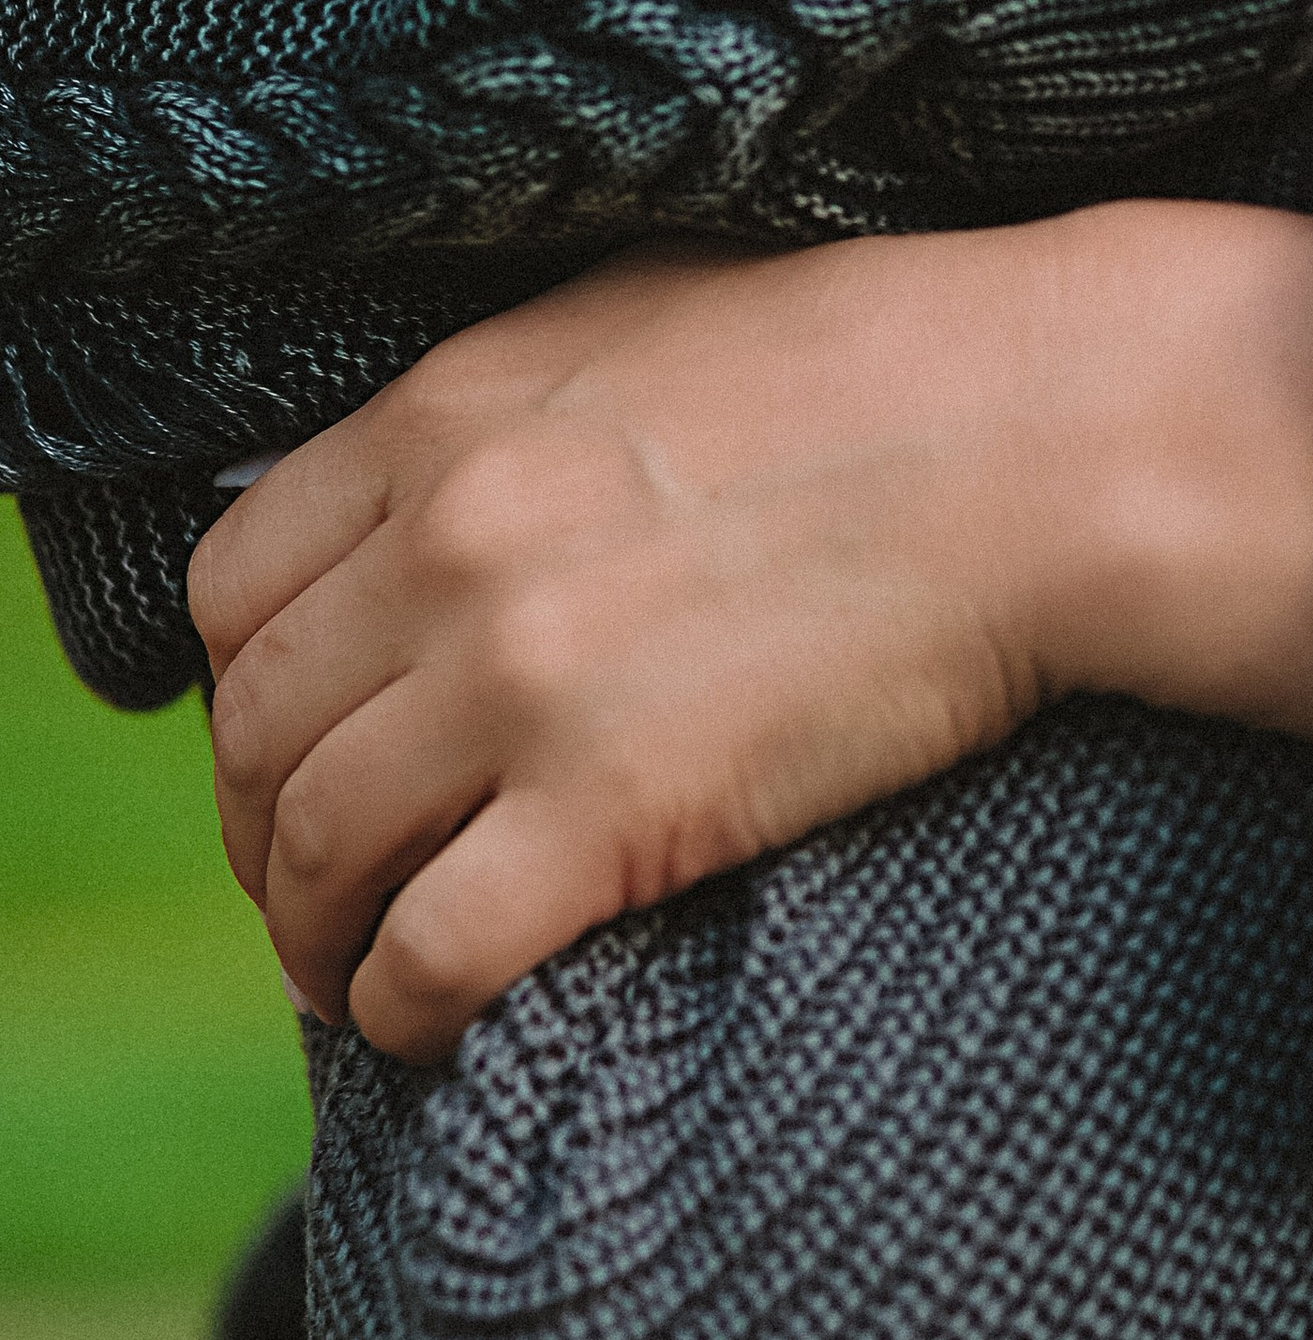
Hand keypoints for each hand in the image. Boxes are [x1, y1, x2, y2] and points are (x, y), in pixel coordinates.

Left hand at [190, 209, 1312, 1064]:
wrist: (1051, 435)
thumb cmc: (886, 361)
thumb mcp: (643, 318)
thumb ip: (505, 405)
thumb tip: (425, 491)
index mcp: (443, 415)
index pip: (232, 591)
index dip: (247, 691)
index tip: (298, 748)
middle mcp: (447, 544)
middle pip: (257, 737)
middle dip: (267, 835)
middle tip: (325, 889)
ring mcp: (520, 682)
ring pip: (315, 858)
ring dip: (318, 940)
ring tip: (362, 972)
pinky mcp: (614, 812)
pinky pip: (429, 956)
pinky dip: (403, 1010)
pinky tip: (439, 1021)